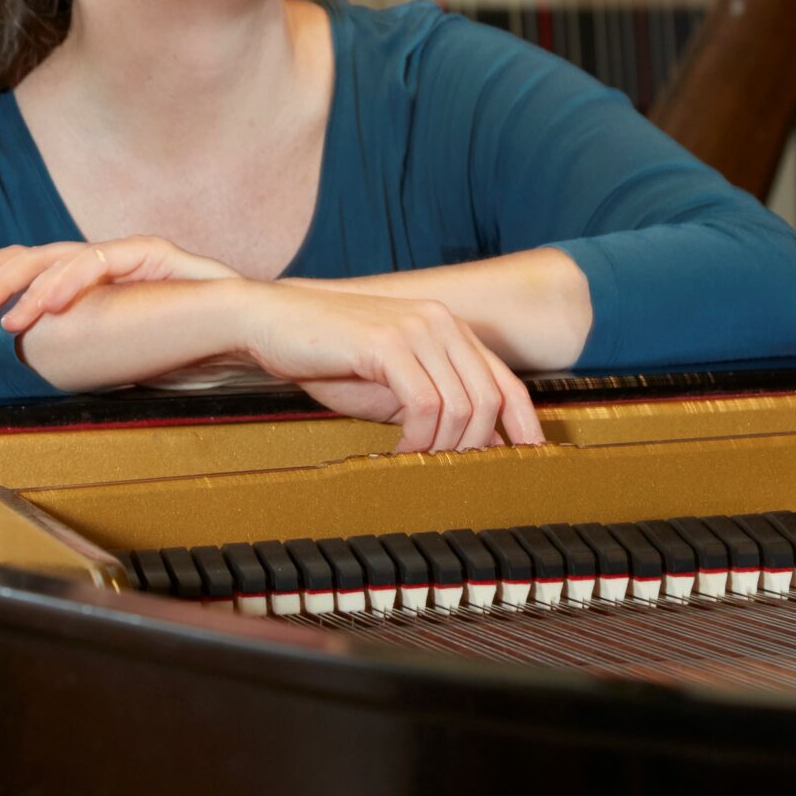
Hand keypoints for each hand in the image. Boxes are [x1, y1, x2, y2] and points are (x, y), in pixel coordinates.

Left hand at [0, 236, 238, 332]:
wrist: (251, 333)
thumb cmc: (194, 348)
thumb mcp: (122, 352)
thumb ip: (86, 347)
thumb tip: (34, 366)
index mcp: (98, 280)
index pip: (35, 266)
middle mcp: (108, 258)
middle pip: (36, 252)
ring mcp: (128, 251)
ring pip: (60, 255)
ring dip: (23, 285)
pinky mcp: (151, 254)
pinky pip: (98, 262)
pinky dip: (66, 283)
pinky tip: (44, 306)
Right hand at [231, 284, 544, 452]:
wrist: (269, 322)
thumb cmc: (325, 357)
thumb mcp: (389, 383)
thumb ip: (430, 403)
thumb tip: (468, 446)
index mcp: (448, 328)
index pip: (506, 382)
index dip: (524, 426)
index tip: (526, 462)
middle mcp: (441, 322)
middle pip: (489, 400)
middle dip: (473, 447)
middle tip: (446, 473)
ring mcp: (416, 328)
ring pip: (460, 406)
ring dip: (440, 447)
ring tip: (414, 463)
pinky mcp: (387, 342)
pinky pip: (425, 405)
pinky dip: (416, 439)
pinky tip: (397, 451)